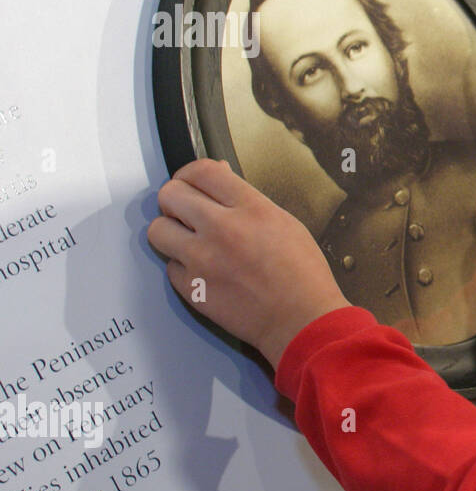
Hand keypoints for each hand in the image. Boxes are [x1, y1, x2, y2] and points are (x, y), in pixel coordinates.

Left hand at [146, 159, 351, 370]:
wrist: (301, 319)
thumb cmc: (302, 276)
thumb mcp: (285, 223)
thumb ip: (248, 200)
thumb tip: (221, 180)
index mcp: (251, 209)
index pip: (202, 171)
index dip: (190, 172)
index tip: (190, 181)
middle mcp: (223, 228)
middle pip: (171, 194)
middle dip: (174, 199)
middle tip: (183, 209)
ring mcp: (203, 259)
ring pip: (157, 229)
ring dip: (170, 231)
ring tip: (187, 240)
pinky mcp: (192, 288)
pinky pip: (170, 266)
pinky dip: (182, 266)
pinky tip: (203, 270)